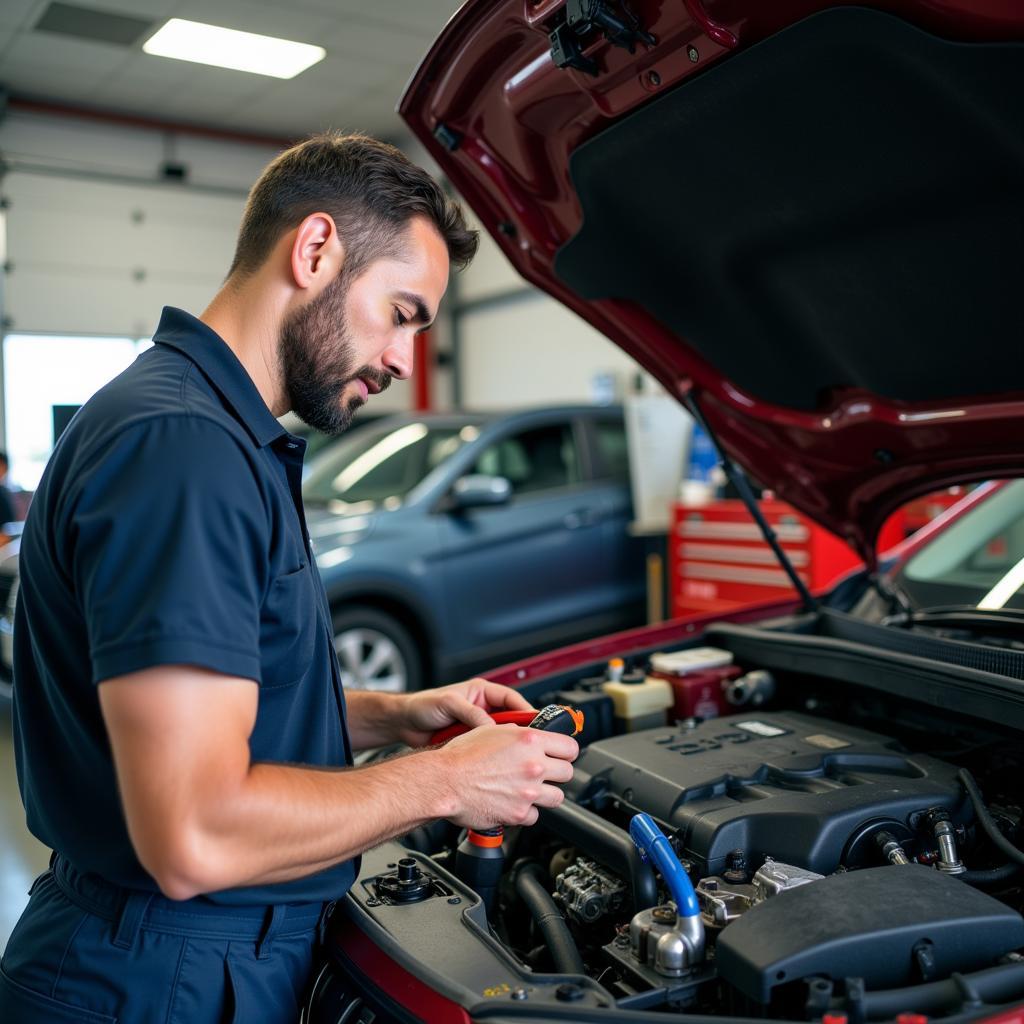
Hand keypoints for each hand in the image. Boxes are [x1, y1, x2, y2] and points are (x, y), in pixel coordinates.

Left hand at [398, 677, 532, 746]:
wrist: (403, 724)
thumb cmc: (422, 706)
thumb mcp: (448, 703)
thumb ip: (471, 713)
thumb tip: (492, 727)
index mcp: (481, 692)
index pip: (512, 700)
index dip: (526, 712)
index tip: (536, 724)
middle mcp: (482, 709)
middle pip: (510, 721)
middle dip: (518, 732)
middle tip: (529, 745)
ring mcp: (476, 726)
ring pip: (499, 738)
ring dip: (504, 746)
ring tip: (512, 756)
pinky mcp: (470, 743)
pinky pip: (487, 749)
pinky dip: (491, 756)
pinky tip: (495, 764)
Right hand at [435, 723, 578, 829]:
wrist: (444, 781)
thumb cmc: (461, 755)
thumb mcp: (492, 730)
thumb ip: (519, 733)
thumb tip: (533, 736)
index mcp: (529, 740)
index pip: (570, 747)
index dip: (566, 751)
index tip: (562, 755)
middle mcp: (533, 765)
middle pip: (567, 772)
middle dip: (557, 772)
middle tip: (544, 772)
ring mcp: (528, 791)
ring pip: (557, 797)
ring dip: (545, 793)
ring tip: (529, 789)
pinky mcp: (519, 813)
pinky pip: (535, 815)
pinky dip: (526, 811)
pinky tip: (514, 802)